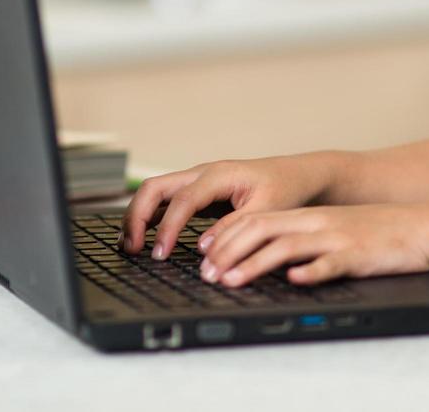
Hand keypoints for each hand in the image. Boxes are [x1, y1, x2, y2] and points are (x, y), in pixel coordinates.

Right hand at [119, 154, 335, 259]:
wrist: (298, 176)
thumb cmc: (285, 189)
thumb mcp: (267, 211)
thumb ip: (236, 229)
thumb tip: (205, 248)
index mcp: (219, 175)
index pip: (182, 200)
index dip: (168, 228)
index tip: (160, 254)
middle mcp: (203, 173)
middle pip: (155, 188)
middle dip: (137, 216)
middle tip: (132, 248)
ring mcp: (198, 181)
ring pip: (156, 192)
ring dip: (138, 216)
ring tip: (130, 246)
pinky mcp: (199, 192)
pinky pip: (166, 201)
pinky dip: (151, 217)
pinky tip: (145, 239)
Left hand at [196, 203, 428, 286]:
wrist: (423, 226)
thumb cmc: (377, 232)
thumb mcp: (333, 229)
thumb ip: (302, 240)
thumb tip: (267, 259)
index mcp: (309, 216)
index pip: (257, 220)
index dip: (226, 236)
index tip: (203, 253)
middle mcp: (317, 223)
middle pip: (263, 230)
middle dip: (229, 251)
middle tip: (207, 272)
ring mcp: (337, 238)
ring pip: (288, 247)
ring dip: (255, 264)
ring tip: (232, 280)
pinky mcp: (358, 255)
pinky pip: (331, 263)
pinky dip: (310, 272)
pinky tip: (294, 281)